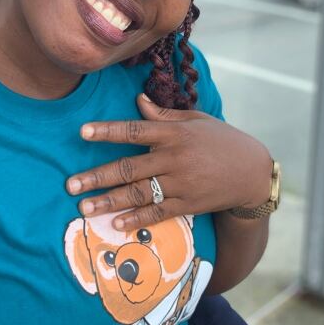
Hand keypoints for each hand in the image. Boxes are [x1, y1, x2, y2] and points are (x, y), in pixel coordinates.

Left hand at [66, 94, 272, 231]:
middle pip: (129, 168)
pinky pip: (158, 213)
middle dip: (97, 176)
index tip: (82, 132)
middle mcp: (175, 159)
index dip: (108, 131)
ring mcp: (181, 184)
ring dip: (109, 201)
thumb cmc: (222, 140)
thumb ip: (164, 115)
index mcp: (175, 134)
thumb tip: (138, 101)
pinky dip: (137, 219)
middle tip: (70, 184)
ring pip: (138, 194)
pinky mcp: (188, 205)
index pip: (135, 131)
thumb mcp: (196, 120)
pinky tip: (116, 223)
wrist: (253, 172)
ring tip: (84, 208)